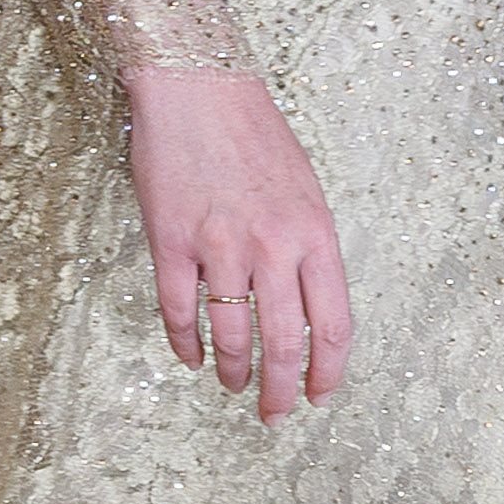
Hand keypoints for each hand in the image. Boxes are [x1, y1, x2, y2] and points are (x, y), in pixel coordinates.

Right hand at [128, 61, 351, 421]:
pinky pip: (180, 312)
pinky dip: (187, 344)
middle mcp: (272, 246)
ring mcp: (219, 246)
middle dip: (280, 391)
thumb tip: (309, 312)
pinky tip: (194, 358)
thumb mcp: (306, 192)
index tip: (319, 397)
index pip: (332, 324)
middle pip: (283, 343)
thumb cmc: (255, 136)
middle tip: (274, 415)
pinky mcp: (171, 242)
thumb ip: (310, 251)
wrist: (198, 88)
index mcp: (315, 235)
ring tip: (234, 386)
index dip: (328, 372)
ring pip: (231, 335)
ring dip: (234, 372)